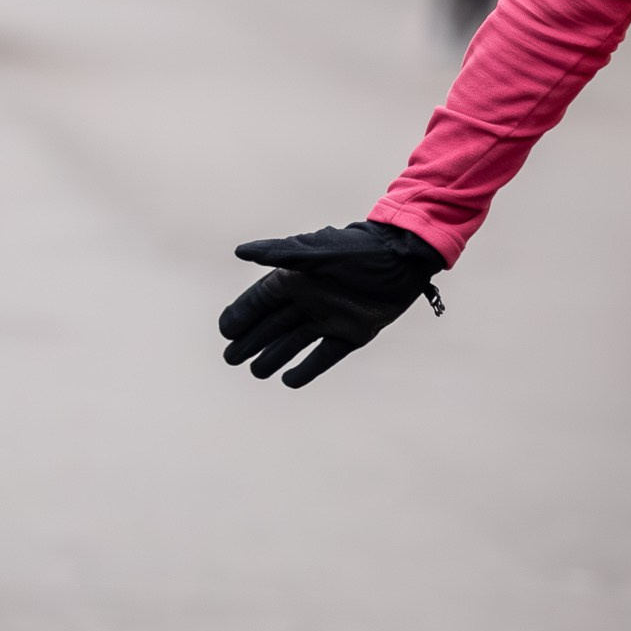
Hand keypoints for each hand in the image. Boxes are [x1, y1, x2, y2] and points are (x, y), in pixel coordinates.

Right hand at [219, 221, 445, 387]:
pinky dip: (307, 369)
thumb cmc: (359, 250)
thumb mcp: (318, 252)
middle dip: (251, 341)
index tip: (225, 332)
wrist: (404, 260)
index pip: (260, 300)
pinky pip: (323, 355)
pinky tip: (289, 380)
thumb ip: (280, 254)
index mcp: (297, 278)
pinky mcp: (351, 334)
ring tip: (256, 371)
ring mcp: (330, 318)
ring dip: (274, 356)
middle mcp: (310, 299)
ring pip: (293, 342)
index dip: (242, 314)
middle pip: (272, 324)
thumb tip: (240, 251)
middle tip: (231, 359)